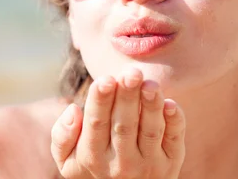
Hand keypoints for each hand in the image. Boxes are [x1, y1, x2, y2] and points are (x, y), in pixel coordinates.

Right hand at [51, 67, 185, 178]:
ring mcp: (148, 165)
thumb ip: (62, 135)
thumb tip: (74, 109)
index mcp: (92, 157)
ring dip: (151, 106)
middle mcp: (120, 164)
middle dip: (127, 97)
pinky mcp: (171, 164)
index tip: (105, 78)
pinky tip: (171, 103)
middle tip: (131, 72)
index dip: (100, 100)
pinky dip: (175, 122)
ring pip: (150, 132)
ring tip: (150, 83)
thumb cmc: (95, 165)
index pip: (96, 124)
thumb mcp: (68, 159)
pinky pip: (174, 141)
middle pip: (124, 125)